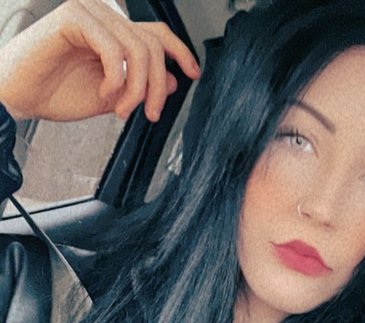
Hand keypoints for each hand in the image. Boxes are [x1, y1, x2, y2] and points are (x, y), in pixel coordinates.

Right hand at [0, 0, 199, 121]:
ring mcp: (89, 12)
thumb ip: (138, 86)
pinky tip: (105, 94)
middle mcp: (103, 16)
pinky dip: (116, 78)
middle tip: (150, 114)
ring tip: (121, 110)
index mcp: (112, 30)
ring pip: (137, 49)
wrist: (18, 96)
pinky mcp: (74, 17)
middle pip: (152, 45)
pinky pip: (113, 48)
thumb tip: (173, 81)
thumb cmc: (54, 92)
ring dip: (137, 88)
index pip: (156, 33)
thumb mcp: (109, 95)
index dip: (180, 52)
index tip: (193, 74)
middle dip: (157, 86)